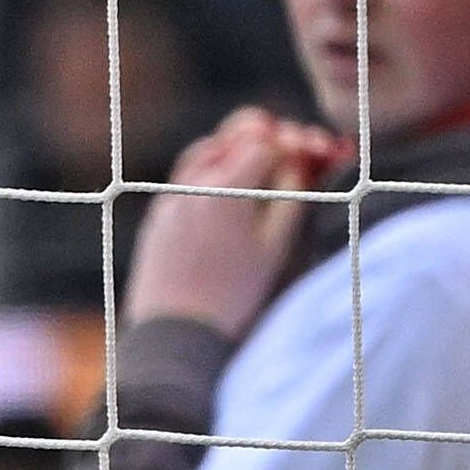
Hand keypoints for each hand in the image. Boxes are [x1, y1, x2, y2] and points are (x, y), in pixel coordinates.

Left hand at [124, 106, 341, 338]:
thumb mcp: (275, 247)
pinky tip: (227, 187)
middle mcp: (192, 185)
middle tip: (289, 145)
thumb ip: (290, 197)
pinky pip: (185, 176)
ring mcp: (170, 198)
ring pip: (205, 150)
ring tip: (260, 160)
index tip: (311, 151)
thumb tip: (298, 160)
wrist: (174, 334)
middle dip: (263, 135)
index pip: (264, 142)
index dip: (291, 143)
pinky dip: (209, 169)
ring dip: (234, 147)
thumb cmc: (235, 296)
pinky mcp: (158, 215)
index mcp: (225, 190)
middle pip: (233, 136)